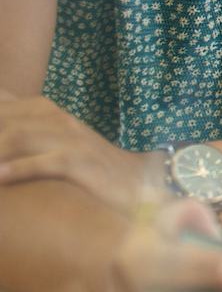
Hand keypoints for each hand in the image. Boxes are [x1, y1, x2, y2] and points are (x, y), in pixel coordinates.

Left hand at [0, 91, 157, 211]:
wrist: (138, 180)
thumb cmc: (86, 167)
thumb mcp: (49, 142)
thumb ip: (19, 130)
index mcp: (43, 111)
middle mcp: (55, 119)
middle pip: (2, 121)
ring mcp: (70, 139)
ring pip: (18, 137)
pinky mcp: (83, 163)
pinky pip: (49, 162)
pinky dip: (21, 169)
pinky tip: (1, 177)